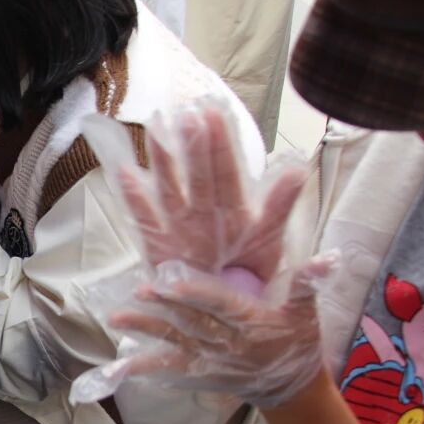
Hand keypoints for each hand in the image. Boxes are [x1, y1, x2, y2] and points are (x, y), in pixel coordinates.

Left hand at [71, 255, 335, 407]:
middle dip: (165, 307)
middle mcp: (228, 343)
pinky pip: (169, 369)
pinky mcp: (198, 371)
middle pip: (192, 322)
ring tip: (117, 319)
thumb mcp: (307, 312)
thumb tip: (328, 257)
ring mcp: (210, 359)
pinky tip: (118, 366)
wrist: (289, 387)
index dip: (197, 293)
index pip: (221, 305)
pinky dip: (144, 367)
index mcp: (253, 322)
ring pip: (174, 342)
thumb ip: (308, 284)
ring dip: (145, 330)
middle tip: (139, 289)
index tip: (173, 281)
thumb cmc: (298, 342)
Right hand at [88, 104, 304, 284]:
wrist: (229, 310)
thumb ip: (280, 206)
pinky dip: (134, 198)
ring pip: (170, 188)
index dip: (220, 144)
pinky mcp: (160, 246)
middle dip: (191, 145)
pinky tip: (124, 172)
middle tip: (185, 114)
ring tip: (155, 130)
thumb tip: (299, 169)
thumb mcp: (270, 240)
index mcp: (234, 209)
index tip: (213, 113)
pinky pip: (145, 219)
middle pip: (197, 174)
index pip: (227, 171)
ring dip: (163, 161)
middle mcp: (205, 212)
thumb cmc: (250, 273)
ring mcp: (180, 226)